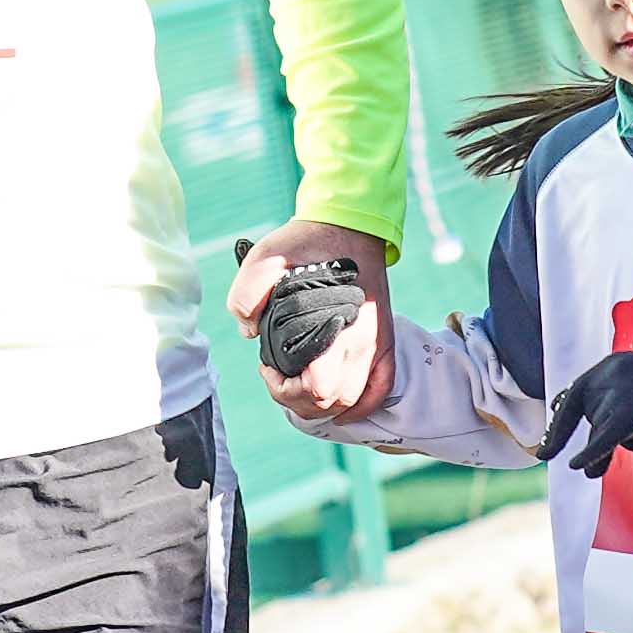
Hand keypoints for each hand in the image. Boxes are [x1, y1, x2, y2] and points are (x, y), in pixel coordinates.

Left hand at [229, 223, 396, 421]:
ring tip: (299, 384)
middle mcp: (363, 342)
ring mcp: (377, 345)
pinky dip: (360, 406)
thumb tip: (249, 330)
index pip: (317, 388)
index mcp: (336, 326)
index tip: (266, 366)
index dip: (284, 389)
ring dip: (322, 405)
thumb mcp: (266, 257)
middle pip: (331, 402)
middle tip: (278, 376)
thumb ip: (247, 295)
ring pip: (353, 401)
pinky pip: (380, 390)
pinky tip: (339, 406)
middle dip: (296, 399)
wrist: (351, 226)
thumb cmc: (309, 242)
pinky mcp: (385, 342)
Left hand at [537, 341, 632, 471]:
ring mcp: (619, 387)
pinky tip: (578, 465)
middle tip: (590, 470)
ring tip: (607, 462)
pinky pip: (607, 434)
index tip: (543, 453)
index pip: (570, 399)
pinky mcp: (632, 404)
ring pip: (600, 428)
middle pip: (590, 418)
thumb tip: (588, 455)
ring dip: (601, 450)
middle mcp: (607, 374)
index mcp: (605, 368)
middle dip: (593, 445)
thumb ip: (612, 410)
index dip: (557, 428)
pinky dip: (592, 451)